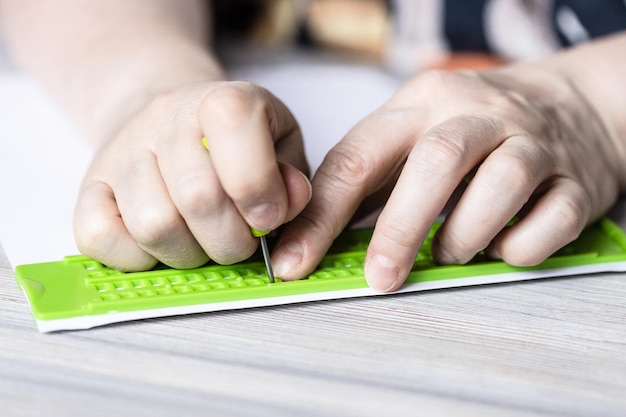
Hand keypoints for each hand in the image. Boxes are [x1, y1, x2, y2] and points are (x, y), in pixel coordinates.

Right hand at [74, 81, 310, 270]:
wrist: (173, 118)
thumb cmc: (238, 143)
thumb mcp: (282, 147)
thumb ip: (294, 181)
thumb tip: (285, 206)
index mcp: (222, 101)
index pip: (238, 137)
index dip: (259, 193)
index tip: (268, 217)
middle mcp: (164, 117)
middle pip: (198, 199)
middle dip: (231, 240)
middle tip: (240, 239)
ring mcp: (120, 151)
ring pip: (154, 226)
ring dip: (189, 252)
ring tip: (203, 239)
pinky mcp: (89, 186)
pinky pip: (101, 238)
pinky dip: (138, 258)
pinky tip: (165, 242)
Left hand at [273, 67, 622, 290]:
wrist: (569, 103)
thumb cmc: (474, 126)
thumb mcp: (414, 130)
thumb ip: (371, 179)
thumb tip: (317, 237)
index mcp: (422, 101)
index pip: (359, 155)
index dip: (322, 214)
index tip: (298, 260)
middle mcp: (479, 112)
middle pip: (436, 163)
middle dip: (400, 229)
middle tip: (381, 278)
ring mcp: (532, 141)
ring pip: (501, 185)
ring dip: (465, 235)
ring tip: (447, 254)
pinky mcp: (575, 178)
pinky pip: (552, 218)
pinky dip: (520, 246)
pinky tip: (501, 247)